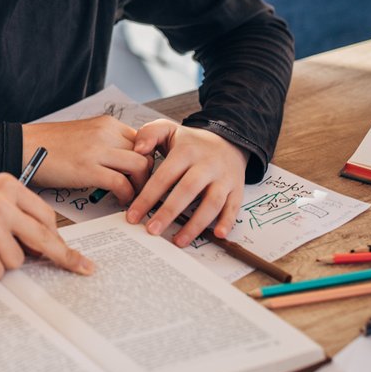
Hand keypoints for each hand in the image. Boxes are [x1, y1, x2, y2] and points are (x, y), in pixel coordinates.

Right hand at [0, 173, 93, 280]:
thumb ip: (16, 212)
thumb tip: (43, 244)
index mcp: (6, 185)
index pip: (45, 215)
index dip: (56, 237)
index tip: (72, 251)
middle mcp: (1, 204)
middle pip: (44, 238)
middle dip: (64, 256)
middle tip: (82, 267)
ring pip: (19, 259)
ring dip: (3, 260)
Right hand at [22, 116, 152, 203]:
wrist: (23, 146)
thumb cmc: (50, 145)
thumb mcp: (84, 135)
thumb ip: (106, 143)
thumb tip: (124, 163)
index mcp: (107, 123)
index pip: (145, 140)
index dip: (149, 160)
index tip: (145, 175)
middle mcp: (107, 132)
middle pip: (147, 154)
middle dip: (150, 176)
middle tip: (143, 190)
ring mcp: (98, 149)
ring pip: (141, 167)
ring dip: (142, 187)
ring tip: (134, 199)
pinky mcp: (88, 168)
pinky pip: (122, 183)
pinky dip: (126, 196)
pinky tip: (120, 202)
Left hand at [124, 120, 248, 245]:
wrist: (228, 140)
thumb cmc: (190, 142)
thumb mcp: (168, 129)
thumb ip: (149, 134)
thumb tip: (137, 150)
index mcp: (186, 151)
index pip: (164, 176)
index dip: (147, 197)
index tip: (133, 216)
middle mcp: (207, 165)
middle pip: (187, 190)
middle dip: (168, 212)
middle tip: (151, 231)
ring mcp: (224, 178)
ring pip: (212, 202)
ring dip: (195, 224)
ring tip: (178, 241)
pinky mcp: (237, 189)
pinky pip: (234, 207)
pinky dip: (227, 221)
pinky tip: (218, 235)